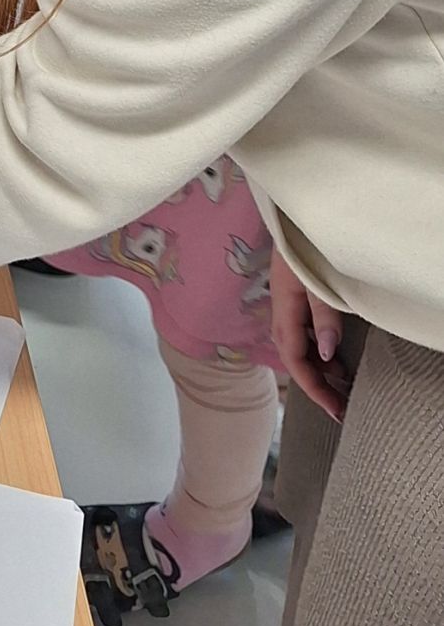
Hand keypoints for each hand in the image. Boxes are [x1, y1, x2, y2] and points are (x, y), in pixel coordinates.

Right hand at [270, 247, 350, 421]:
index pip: (295, 359)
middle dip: (317, 387)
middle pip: (296, 359)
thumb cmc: (302, 244)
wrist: (292, 215)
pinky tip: (337, 361)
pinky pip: (306, 336)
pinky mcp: (297, 301)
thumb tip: (327, 355)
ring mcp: (289, 307)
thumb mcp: (315, 278)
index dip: (313, 387)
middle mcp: (283, 313)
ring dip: (320, 372)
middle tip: (342, 410)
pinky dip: (322, 354)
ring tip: (342, 390)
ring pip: (301, 349)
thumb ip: (323, 315)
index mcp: (284, 310)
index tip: (334, 408)